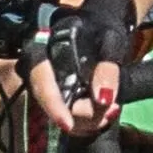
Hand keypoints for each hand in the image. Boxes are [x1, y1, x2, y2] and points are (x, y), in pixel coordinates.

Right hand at [26, 0, 138, 136]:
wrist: (104, 28)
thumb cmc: (104, 29)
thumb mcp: (111, 43)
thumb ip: (108, 70)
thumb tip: (103, 98)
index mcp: (42, 50)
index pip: (40, 81)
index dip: (52, 105)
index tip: (67, 124)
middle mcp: (38, 72)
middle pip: (53, 105)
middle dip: (84, 114)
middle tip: (112, 107)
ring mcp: (48, 88)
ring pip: (63, 116)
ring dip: (91, 120)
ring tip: (113, 108)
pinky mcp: (60, 100)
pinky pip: (72, 119)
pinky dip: (92, 120)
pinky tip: (108, 110)